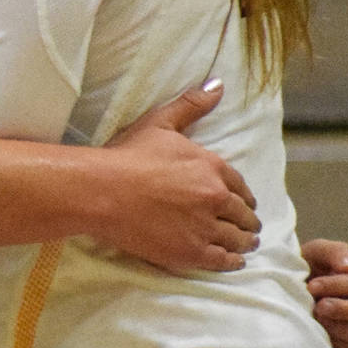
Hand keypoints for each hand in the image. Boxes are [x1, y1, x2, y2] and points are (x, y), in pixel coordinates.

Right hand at [91, 81, 260, 271]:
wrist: (100, 191)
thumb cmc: (125, 157)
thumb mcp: (159, 124)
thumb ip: (191, 105)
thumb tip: (218, 84)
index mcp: (212, 168)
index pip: (240, 187)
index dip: (243, 197)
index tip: (244, 204)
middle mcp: (215, 198)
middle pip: (243, 215)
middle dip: (247, 222)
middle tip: (247, 228)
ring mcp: (205, 227)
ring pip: (237, 240)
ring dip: (244, 242)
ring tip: (243, 245)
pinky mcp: (191, 252)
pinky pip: (223, 261)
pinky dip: (232, 262)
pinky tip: (232, 261)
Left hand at [305, 238, 347, 347]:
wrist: (276, 292)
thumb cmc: (300, 269)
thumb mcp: (313, 252)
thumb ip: (335, 252)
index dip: (344, 285)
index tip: (313, 285)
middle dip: (344, 308)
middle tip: (318, 306)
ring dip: (343, 329)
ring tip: (318, 320)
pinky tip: (323, 338)